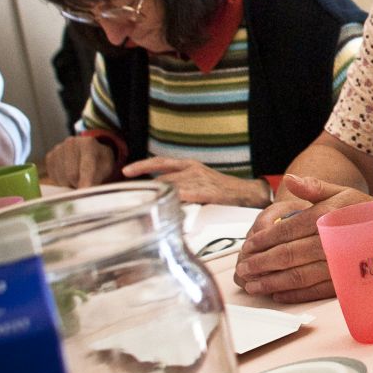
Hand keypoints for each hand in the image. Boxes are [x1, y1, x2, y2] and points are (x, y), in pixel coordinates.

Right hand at [45, 136, 117, 187]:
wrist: (90, 150)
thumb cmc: (100, 161)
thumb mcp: (106, 168)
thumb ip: (98, 178)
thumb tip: (87, 192)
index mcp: (88, 143)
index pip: (86, 167)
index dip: (86, 181)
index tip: (84, 192)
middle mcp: (71, 143)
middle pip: (72, 174)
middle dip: (79, 184)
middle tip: (85, 185)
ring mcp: (58, 149)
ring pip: (61, 178)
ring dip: (70, 184)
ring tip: (79, 178)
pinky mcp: (50, 156)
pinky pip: (53, 177)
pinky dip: (62, 181)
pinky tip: (69, 175)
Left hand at [122, 156, 270, 206]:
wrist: (247, 193)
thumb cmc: (223, 192)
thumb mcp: (200, 182)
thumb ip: (182, 186)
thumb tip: (161, 196)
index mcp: (190, 165)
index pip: (160, 162)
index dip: (142, 166)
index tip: (125, 172)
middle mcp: (192, 169)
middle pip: (161, 179)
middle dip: (146, 191)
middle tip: (130, 201)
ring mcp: (198, 180)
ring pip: (169, 188)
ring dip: (156, 199)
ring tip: (144, 209)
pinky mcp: (204, 192)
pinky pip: (181, 196)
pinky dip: (171, 202)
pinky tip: (163, 210)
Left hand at [234, 174, 372, 302]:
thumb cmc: (364, 210)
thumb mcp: (342, 192)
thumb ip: (314, 187)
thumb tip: (290, 179)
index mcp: (327, 216)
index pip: (286, 230)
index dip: (263, 240)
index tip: (247, 247)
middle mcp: (331, 240)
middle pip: (287, 254)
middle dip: (261, 263)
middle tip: (242, 269)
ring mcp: (338, 263)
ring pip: (298, 276)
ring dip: (271, 282)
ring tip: (252, 285)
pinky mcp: (345, 281)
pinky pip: (314, 291)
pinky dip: (293, 294)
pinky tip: (277, 294)